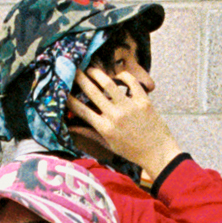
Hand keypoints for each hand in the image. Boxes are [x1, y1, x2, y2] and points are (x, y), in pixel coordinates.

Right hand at [66, 66, 181, 179]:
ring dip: (97, 73)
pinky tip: (118, 76)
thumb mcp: (109, 145)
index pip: (81, 110)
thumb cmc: (132, 151)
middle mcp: (115, 116)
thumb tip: (72, 127)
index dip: (69, 98)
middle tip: (74, 69)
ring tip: (91, 69)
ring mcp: (129, 106)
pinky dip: (123, 76)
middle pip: (92, 91)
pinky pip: (130, 82)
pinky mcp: (143, 100)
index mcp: (104, 128)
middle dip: (80, 78)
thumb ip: (90, 134)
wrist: (158, 153)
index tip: (63, 90)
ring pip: (109, 83)